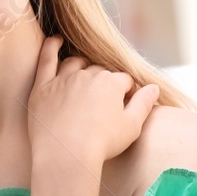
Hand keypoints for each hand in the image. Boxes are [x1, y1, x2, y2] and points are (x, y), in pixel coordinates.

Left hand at [26, 35, 159, 168]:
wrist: (66, 155)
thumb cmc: (102, 144)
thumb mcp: (132, 126)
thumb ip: (144, 103)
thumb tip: (153, 87)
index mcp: (111, 83)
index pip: (123, 81)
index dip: (126, 92)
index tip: (124, 105)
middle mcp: (87, 75)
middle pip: (99, 72)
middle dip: (104, 83)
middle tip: (103, 102)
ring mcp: (63, 79)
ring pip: (75, 64)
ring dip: (82, 66)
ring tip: (84, 76)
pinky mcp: (42, 87)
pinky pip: (46, 60)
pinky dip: (50, 47)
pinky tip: (54, 40)